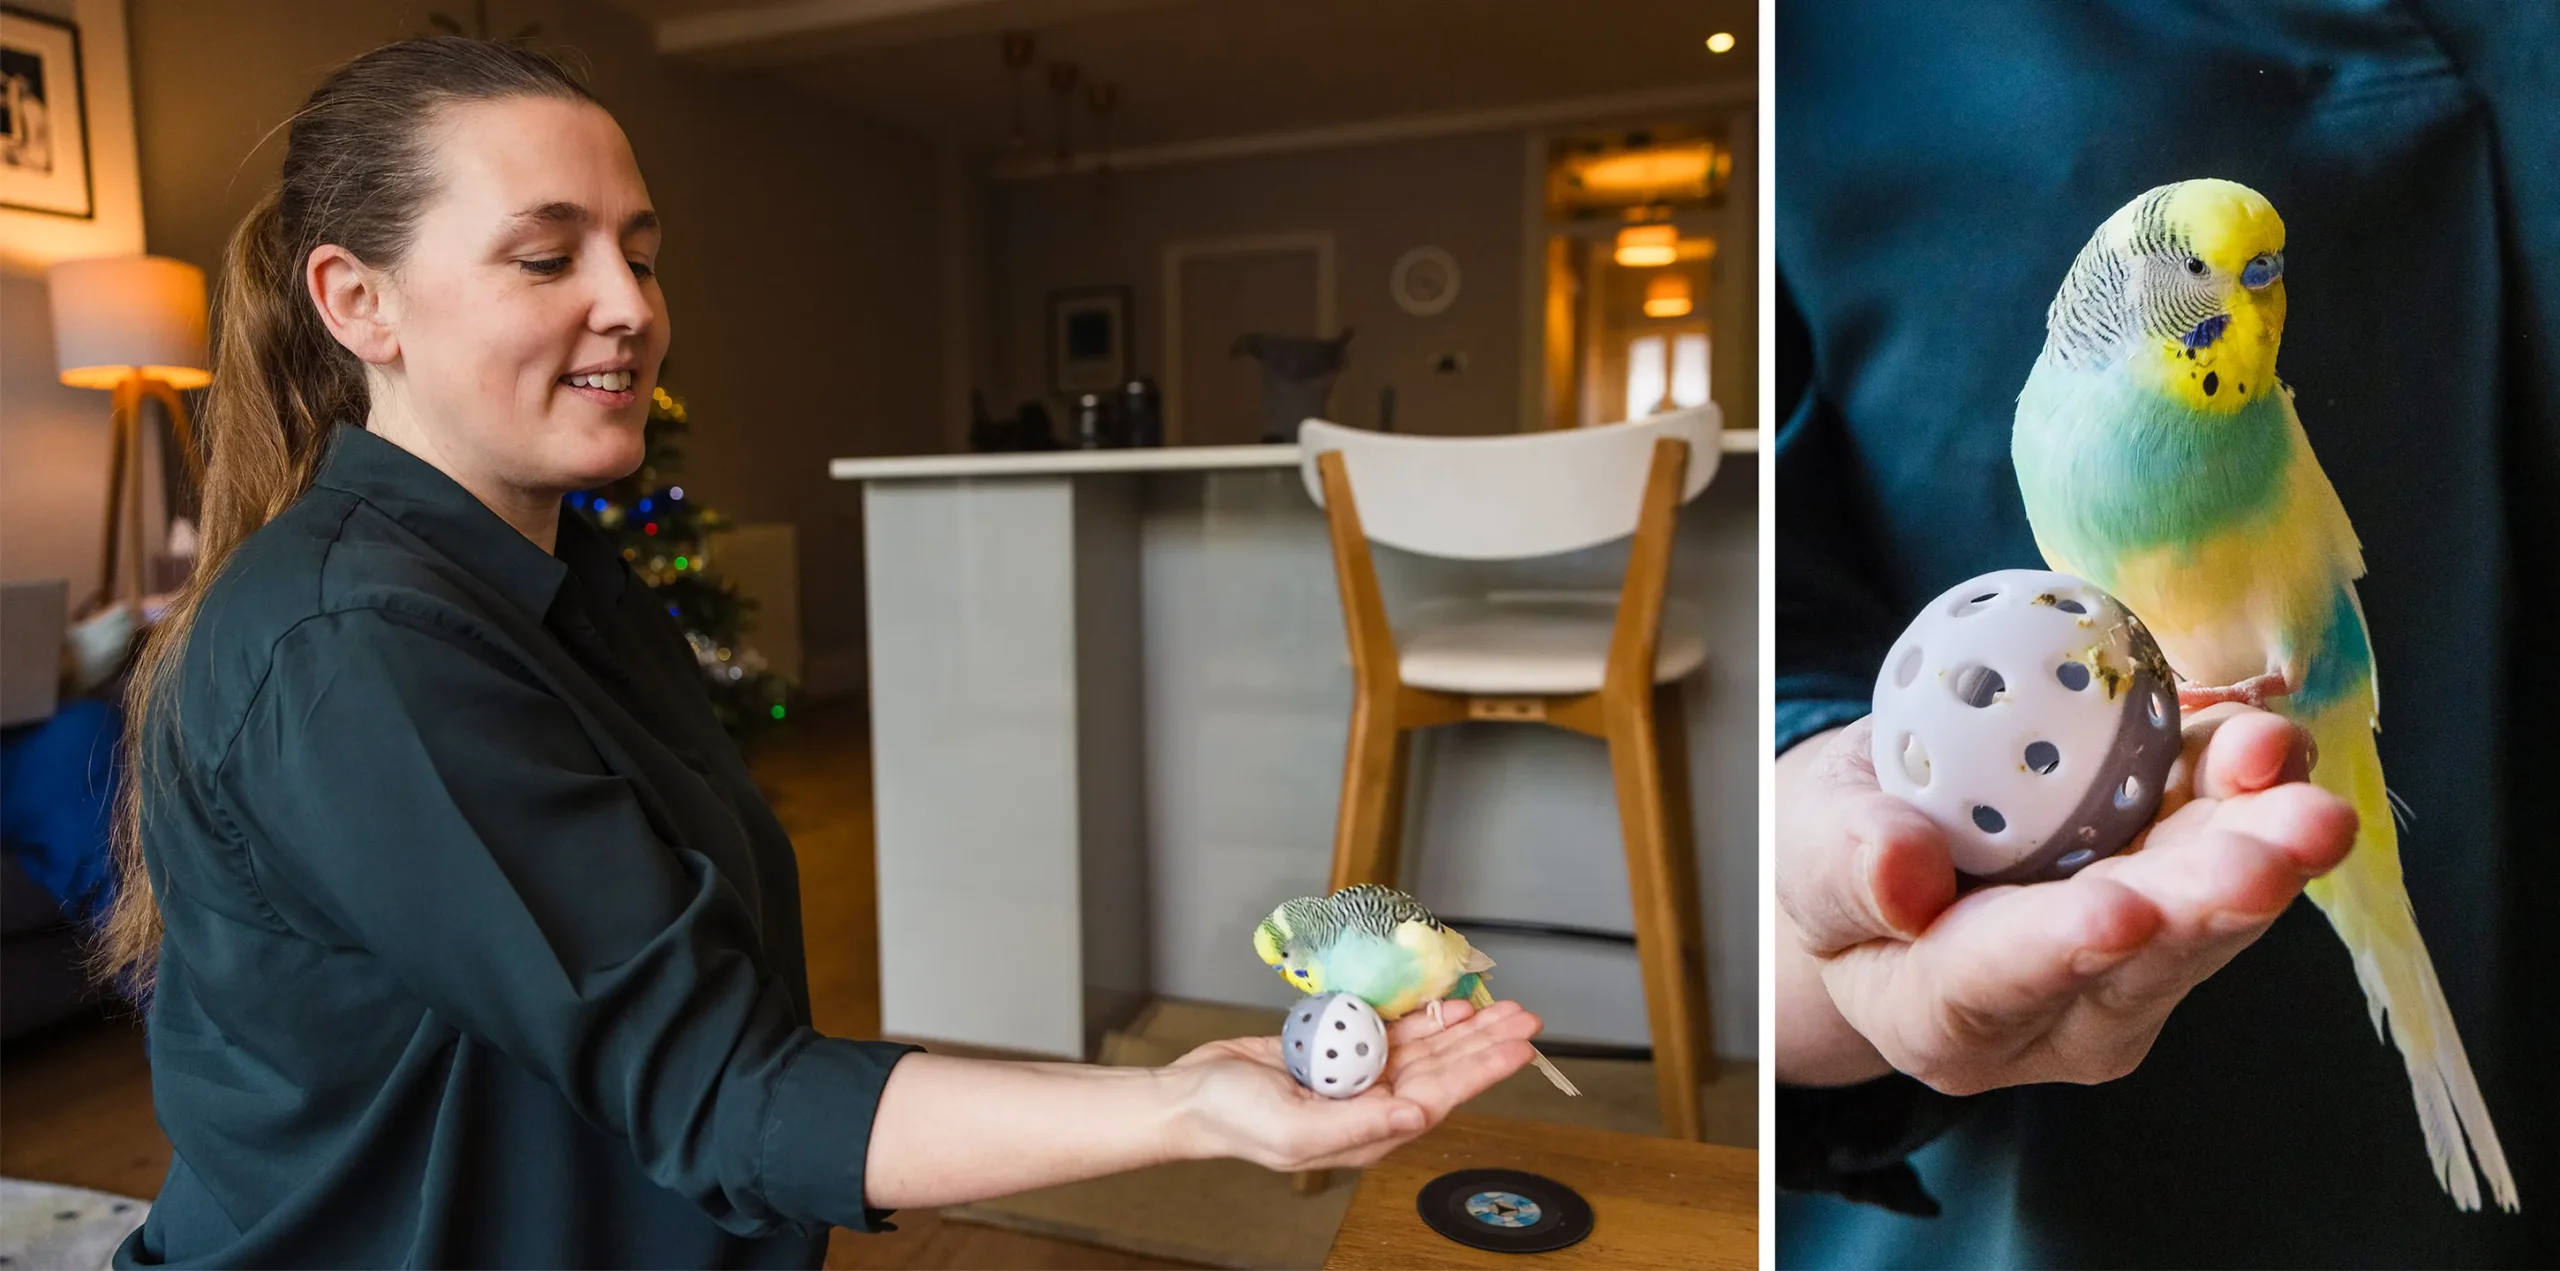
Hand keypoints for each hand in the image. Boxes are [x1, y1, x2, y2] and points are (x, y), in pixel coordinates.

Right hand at [1165, 998, 1542, 1170]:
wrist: (1191, 1094)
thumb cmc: (1233, 1118)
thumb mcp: (1293, 1130)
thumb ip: (1357, 1126)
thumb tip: (1417, 1117)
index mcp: (1369, 1130)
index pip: (1440, 1097)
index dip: (1481, 1071)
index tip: (1517, 1049)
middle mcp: (1372, 1104)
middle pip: (1443, 1069)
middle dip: (1486, 1044)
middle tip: (1526, 1019)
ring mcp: (1358, 1075)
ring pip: (1425, 1048)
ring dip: (1462, 1027)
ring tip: (1500, 1007)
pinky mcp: (1342, 1049)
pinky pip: (1391, 1029)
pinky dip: (1420, 1015)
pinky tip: (1448, 1002)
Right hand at [1775, 705, 2355, 1094]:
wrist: (1892, 846)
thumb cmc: (1837, 855)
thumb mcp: (1807, 845)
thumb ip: (1844, 866)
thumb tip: (1903, 873)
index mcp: (1934, 1014)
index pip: (1994, 984)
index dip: (2059, 948)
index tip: (2117, 916)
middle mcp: (2048, 1018)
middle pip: (2137, 967)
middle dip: (2206, 904)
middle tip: (2268, 856)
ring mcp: (2127, 973)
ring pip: (2207, 919)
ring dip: (2262, 851)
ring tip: (2305, 800)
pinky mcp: (2179, 908)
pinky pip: (2226, 855)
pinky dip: (2254, 798)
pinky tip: (2272, 751)